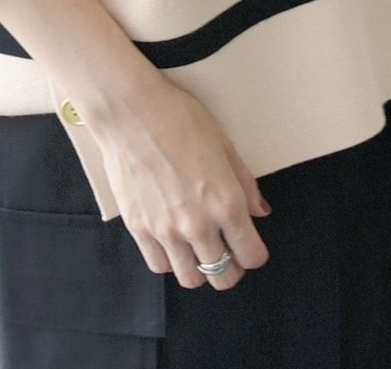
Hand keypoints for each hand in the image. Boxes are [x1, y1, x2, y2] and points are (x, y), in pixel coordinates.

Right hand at [92, 77, 271, 290]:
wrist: (130, 112)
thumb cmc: (179, 118)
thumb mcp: (223, 143)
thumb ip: (245, 183)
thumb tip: (260, 211)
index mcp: (226, 202)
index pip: (251, 255)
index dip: (255, 253)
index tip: (250, 245)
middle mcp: (198, 225)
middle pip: (224, 277)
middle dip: (231, 268)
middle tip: (227, 250)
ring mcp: (166, 231)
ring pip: (191, 279)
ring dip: (200, 268)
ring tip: (198, 248)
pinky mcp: (138, 229)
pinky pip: (160, 265)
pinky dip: (170, 260)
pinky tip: (172, 240)